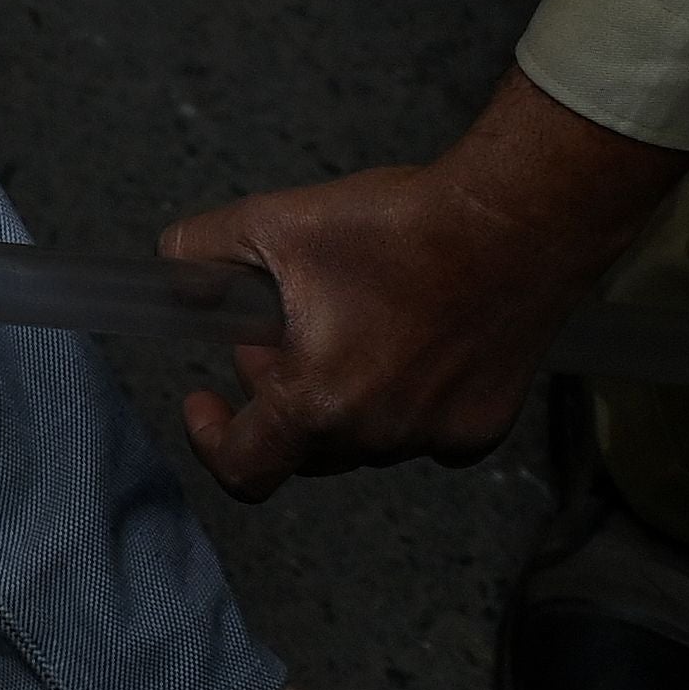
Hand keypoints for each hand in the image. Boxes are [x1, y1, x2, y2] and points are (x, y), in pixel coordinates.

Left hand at [162, 69, 688, 498]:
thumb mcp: (271, 223)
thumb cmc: (399, 225)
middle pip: (300, 443)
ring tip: (350, 317)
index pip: (245, 469)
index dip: (211, 439)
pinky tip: (404, 336)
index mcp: (322, 401)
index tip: (202, 399)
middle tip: (283, 321)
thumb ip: (200, 252)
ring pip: (359, 437)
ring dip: (336, 394)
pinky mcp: (485, 428)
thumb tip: (172, 274)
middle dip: (275, 389)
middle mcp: (382, 436)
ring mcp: (440, 438)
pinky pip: (418, 430)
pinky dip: (396, 398)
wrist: (517, 221)